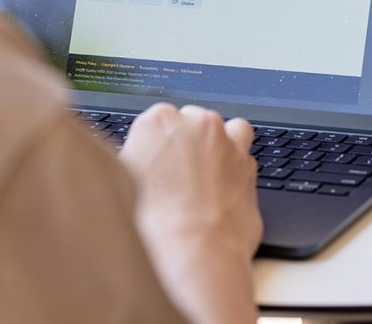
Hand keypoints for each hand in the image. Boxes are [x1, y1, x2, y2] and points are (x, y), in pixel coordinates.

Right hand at [121, 104, 261, 323]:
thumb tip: (139, 164)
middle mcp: (195, 123)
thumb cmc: (151, 226)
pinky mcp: (249, 165)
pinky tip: (226, 188)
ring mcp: (226, 141)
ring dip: (219, 145)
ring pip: (226, 129)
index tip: (157, 161)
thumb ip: (135, 162)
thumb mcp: (122, 185)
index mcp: (157, 122)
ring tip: (208, 175)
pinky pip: (246, 156)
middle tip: (180, 175)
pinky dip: (238, 167)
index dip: (158, 144)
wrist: (192, 253)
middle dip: (189, 142)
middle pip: (193, 120)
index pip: (158, 119)